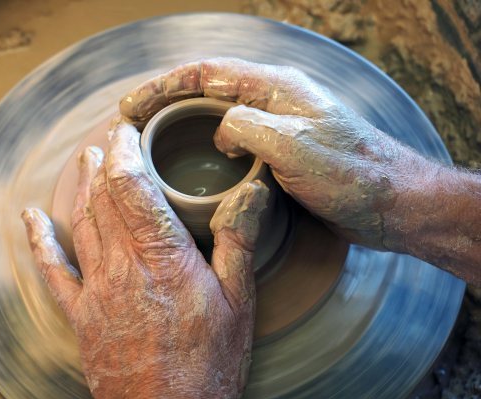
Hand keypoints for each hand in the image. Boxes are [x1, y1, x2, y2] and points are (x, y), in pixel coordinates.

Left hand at [22, 118, 268, 398]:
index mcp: (163, 258)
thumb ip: (239, 241)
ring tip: (85, 160)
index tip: (128, 126)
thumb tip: (251, 191)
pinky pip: (53, 270)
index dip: (126, 148)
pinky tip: (31, 219)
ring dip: (81, 187)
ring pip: (80, 223)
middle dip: (105, 160)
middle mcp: (123, 267)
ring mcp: (97, 291)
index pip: (132, 185)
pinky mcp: (82, 316)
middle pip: (104, 197)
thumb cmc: (209, 367)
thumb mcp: (239, 302)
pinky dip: (40, 241)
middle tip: (111, 136)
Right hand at [120, 57, 480, 285]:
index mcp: (274, 87)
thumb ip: (245, 126)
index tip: (131, 107)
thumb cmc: (350, 174)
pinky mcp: (280, 152)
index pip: (204, 73)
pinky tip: (195, 166)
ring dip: (183, 126)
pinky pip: (234, 142)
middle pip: (206, 90)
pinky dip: (207, 148)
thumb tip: (220, 131)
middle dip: (165, 104)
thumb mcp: (291, 146)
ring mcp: (276, 126)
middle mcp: (273, 100)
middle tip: (132, 126)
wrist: (390, 203)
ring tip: (153, 145)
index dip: (162, 86)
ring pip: (217, 117)